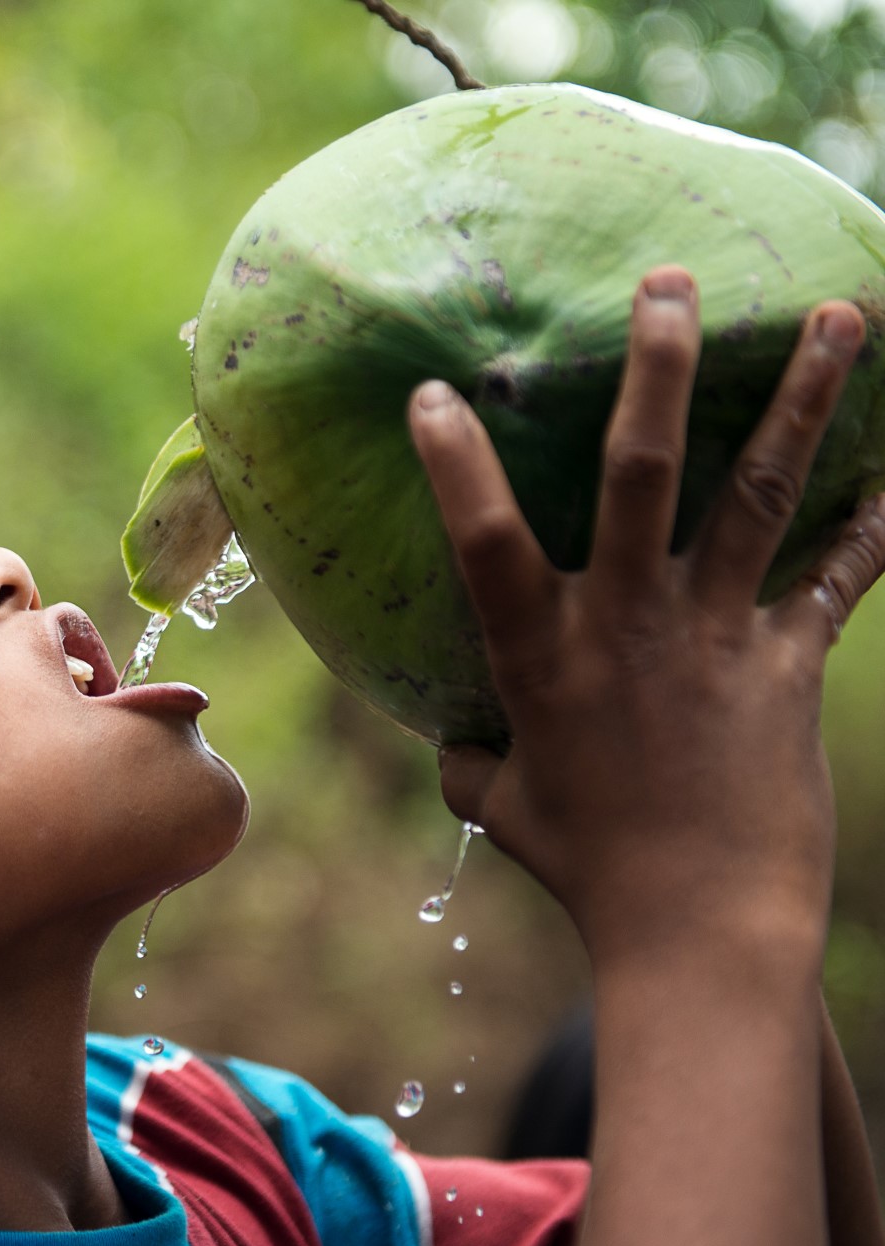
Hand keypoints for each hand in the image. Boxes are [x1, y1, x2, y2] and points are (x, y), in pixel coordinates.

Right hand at [408, 265, 883, 968]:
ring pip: (760, 494)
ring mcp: (718, 636)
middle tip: (671, 284)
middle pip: (643, 474)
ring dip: (800, 399)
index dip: (458, 464)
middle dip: (657, 371)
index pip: (485, 543)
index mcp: (540, 656)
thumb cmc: (589, 871)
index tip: (435, 392)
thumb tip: (458, 746)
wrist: (703, 929)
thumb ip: (475, 762)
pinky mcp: (789, 666)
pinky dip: (870, 524)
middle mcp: (629, 625)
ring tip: (839, 312)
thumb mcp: (507, 809)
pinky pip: (838, 578)